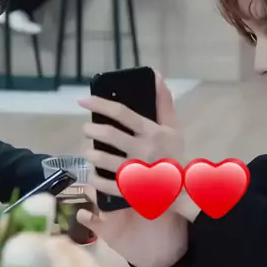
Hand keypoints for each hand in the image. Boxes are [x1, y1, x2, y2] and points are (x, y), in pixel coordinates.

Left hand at [76, 73, 189, 266]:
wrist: (183, 190)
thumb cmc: (174, 155)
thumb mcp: (173, 128)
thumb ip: (164, 104)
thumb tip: (156, 76)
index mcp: (152, 132)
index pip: (122, 113)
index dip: (100, 104)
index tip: (82, 100)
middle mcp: (142, 150)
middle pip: (108, 135)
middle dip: (91, 129)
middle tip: (87, 129)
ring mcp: (135, 171)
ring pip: (102, 159)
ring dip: (90, 152)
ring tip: (88, 151)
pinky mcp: (128, 190)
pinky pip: (104, 183)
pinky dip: (94, 178)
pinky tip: (93, 173)